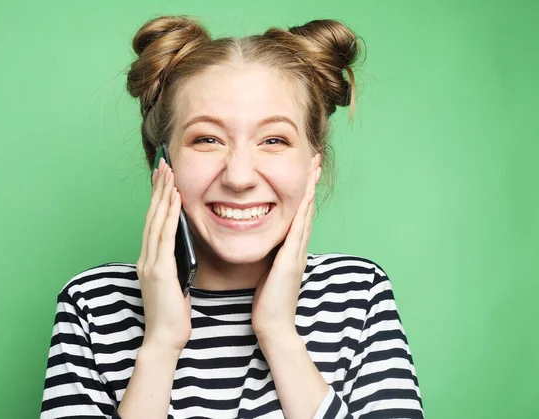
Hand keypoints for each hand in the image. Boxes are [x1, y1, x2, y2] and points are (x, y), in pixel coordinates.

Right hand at [135, 157, 191, 351]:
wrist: (165, 339)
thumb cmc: (173, 314)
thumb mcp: (175, 282)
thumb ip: (176, 263)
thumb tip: (184, 245)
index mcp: (149, 260)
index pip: (153, 222)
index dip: (157, 198)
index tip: (163, 178)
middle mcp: (146, 258)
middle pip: (151, 215)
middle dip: (158, 188)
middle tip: (162, 164)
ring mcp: (150, 263)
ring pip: (156, 221)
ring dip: (162, 195)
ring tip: (168, 172)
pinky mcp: (159, 271)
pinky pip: (165, 236)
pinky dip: (169, 215)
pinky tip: (175, 198)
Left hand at [252, 162, 320, 343]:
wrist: (274, 325)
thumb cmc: (268, 302)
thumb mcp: (270, 272)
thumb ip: (272, 256)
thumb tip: (266, 242)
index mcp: (292, 250)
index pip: (299, 215)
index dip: (303, 192)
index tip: (305, 172)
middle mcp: (298, 248)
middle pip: (307, 209)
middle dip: (310, 183)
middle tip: (315, 160)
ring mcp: (296, 253)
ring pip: (305, 215)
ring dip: (309, 190)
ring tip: (313, 169)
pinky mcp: (290, 261)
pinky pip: (297, 231)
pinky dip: (303, 212)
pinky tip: (305, 197)